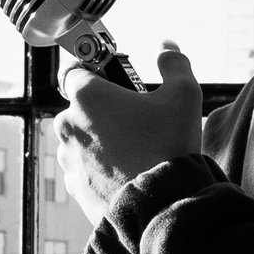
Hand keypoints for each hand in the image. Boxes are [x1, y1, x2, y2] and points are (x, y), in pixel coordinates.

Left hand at [55, 41, 204, 231]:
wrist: (163, 206)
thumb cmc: (170, 146)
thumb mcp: (184, 95)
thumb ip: (173, 64)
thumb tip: (167, 46)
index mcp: (86, 96)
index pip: (77, 69)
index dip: (96, 69)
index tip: (113, 77)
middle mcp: (69, 126)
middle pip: (80, 107)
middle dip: (103, 110)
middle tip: (135, 118)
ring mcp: (69, 160)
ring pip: (81, 140)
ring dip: (99, 140)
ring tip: (134, 149)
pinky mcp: (75, 188)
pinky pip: (84, 169)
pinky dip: (99, 168)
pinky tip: (127, 171)